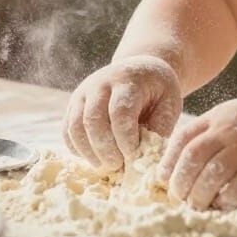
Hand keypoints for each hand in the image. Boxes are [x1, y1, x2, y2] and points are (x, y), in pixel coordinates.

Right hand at [63, 54, 182, 170]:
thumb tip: (145, 159)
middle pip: (93, 119)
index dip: (125, 138)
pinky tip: (94, 158)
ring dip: (88, 152)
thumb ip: (160, 129)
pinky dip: (77, 148)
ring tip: (105, 166)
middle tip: (117, 166)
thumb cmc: (158, 90)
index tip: (134, 156)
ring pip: (75, 126)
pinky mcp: (74, 104)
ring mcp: (84, 92)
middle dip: (104, 148)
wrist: (141, 69)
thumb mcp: (169, 103)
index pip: (120, 111)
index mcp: (128, 80)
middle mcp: (101, 83)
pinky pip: (68, 130)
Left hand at [159, 95, 236, 210]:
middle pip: (193, 158)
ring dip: (200, 196)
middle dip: (181, 183)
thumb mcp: (232, 115)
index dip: (168, 162)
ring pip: (213, 175)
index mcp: (219, 117)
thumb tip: (176, 163)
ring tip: (199, 205)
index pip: (183, 139)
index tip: (163, 179)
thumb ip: (208, 132)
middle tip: (180, 198)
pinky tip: (223, 204)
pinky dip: (226, 200)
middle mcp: (231, 130)